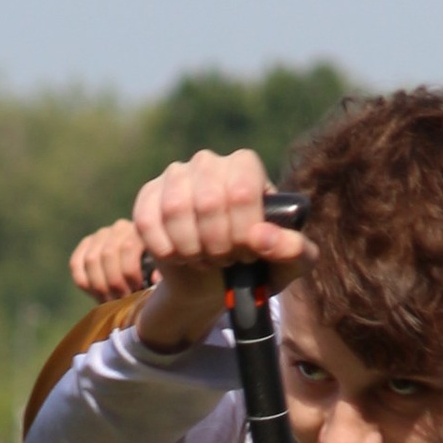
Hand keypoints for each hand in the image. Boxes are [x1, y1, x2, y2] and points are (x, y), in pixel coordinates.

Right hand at [67, 149, 311, 352]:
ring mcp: (175, 175)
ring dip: (191, 248)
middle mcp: (209, 162)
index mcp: (246, 166)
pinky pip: (148, 220)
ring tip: (204, 259)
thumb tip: (262, 236)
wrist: (215, 280)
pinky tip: (180, 258)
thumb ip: (294, 251)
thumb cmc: (257, 266)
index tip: (247, 254)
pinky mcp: (148, 195)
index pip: (241, 192)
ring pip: (175, 209)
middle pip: (208, 201)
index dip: (242, 233)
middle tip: (225, 260)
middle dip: (218, 244)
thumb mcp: (287, 266)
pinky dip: (165, 249)